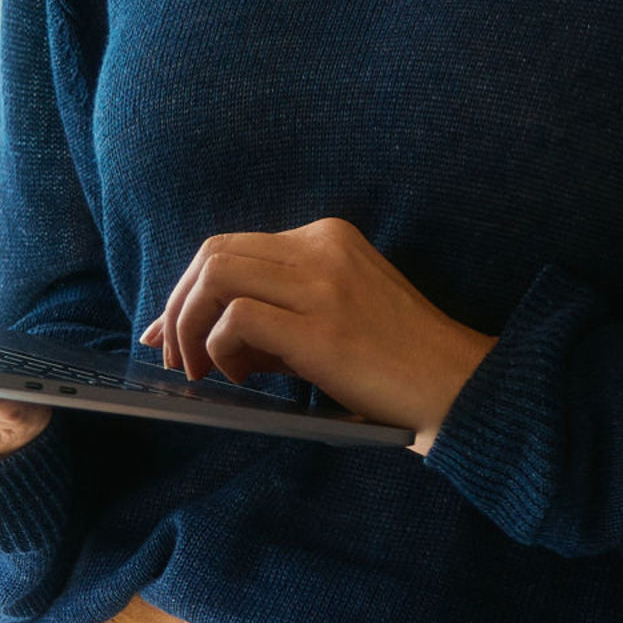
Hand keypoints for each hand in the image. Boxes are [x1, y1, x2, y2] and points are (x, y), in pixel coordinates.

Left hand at [142, 217, 492, 450]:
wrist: (455, 384)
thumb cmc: (394, 361)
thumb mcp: (332, 318)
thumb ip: (272, 319)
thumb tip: (195, 338)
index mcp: (326, 238)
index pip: (232, 246)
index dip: (187, 289)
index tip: (167, 330)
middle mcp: (321, 248)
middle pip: (213, 252)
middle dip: (178, 305)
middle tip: (175, 356)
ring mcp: (322, 284)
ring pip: (216, 275)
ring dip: (190, 325)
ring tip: (200, 370)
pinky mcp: (321, 327)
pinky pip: (237, 317)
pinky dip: (219, 347)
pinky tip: (239, 378)